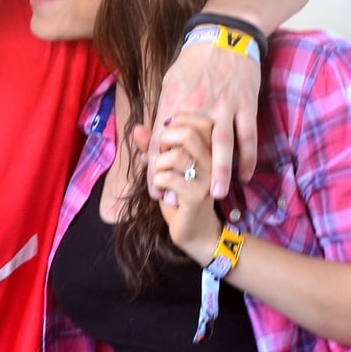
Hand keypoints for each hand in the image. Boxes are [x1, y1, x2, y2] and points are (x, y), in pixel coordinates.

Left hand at [146, 42, 260, 199]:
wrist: (225, 34)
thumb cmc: (193, 60)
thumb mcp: (169, 82)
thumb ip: (164, 110)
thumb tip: (155, 135)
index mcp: (175, 102)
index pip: (161, 142)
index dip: (156, 168)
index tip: (153, 190)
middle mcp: (198, 107)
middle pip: (189, 149)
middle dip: (184, 177)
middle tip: (179, 202)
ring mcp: (224, 107)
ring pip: (223, 146)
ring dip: (221, 173)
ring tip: (217, 196)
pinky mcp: (245, 105)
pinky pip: (248, 136)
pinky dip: (248, 158)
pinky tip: (245, 176)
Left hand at [149, 113, 222, 259]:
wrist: (194, 230)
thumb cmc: (178, 196)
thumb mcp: (164, 168)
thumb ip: (152, 148)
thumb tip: (137, 128)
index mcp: (209, 150)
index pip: (198, 121)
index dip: (174, 126)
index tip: (165, 142)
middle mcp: (213, 161)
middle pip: (188, 133)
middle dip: (164, 143)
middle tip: (160, 159)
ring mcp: (208, 179)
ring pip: (176, 156)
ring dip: (158, 166)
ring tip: (159, 179)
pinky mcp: (197, 196)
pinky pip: (169, 178)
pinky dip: (157, 183)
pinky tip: (160, 192)